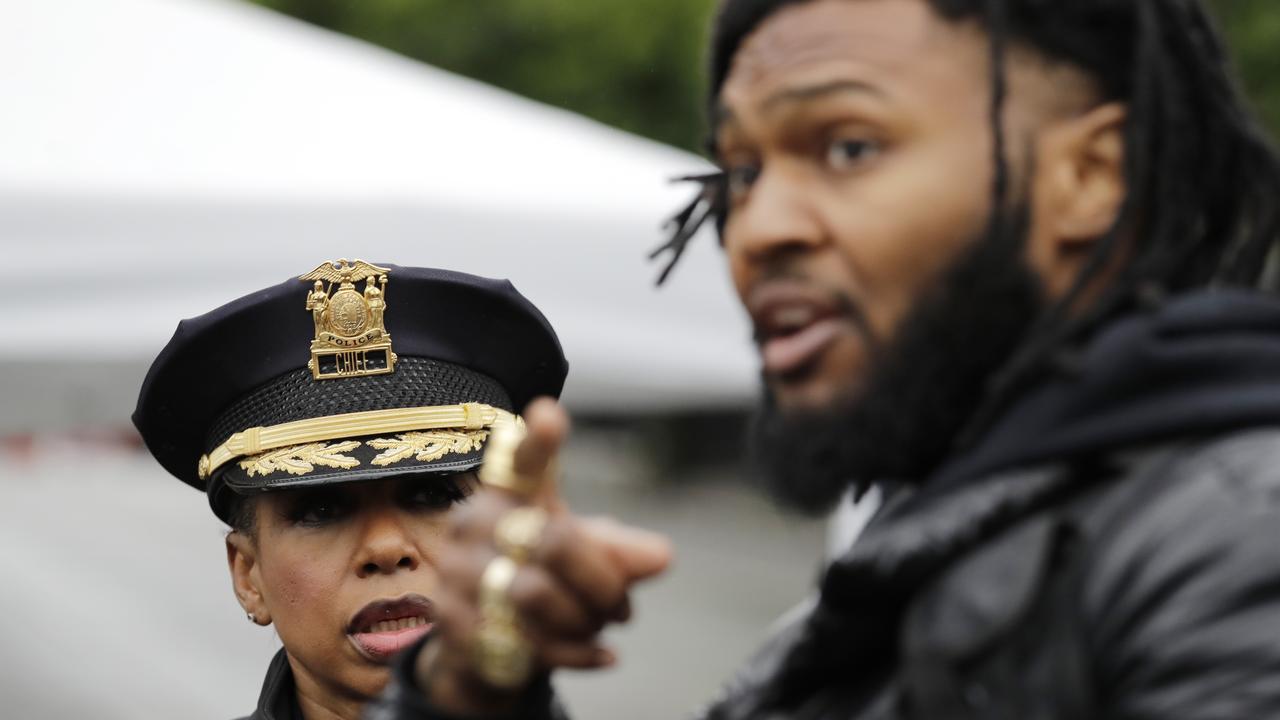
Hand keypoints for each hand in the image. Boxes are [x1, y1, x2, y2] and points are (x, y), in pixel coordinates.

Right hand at [417, 398, 671, 713]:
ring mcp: (458, 576)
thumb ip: (617, 550)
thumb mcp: (580, 555)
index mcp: (506, 494)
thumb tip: (662, 557)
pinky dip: (578, 654)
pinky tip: (603, 655)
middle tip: (624, 606)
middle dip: (602, 581)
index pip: (521, 461)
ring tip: (603, 626)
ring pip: (536, 596)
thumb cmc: (538, 576)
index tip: (550, 415)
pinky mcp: (456, 627)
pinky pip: (528, 642)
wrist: (483, 645)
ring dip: (586, 619)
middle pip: (552, 541)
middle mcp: (473, 525)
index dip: (537, 441)